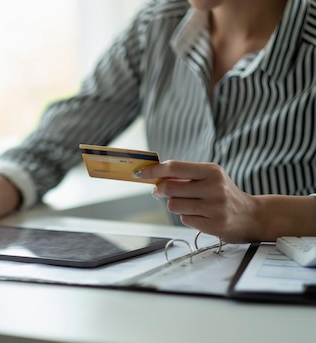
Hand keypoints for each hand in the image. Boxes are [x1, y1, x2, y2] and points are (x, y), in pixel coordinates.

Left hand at [136, 160, 259, 242]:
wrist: (252, 216)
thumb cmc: (224, 194)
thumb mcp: (210, 177)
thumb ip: (185, 176)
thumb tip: (154, 174)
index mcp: (212, 171)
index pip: (174, 167)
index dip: (154, 170)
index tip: (140, 172)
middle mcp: (215, 187)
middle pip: (169, 188)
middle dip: (160, 191)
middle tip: (159, 192)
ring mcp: (215, 208)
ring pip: (174, 206)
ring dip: (175, 205)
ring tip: (189, 204)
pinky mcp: (215, 225)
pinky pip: (185, 219)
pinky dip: (187, 217)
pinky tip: (200, 216)